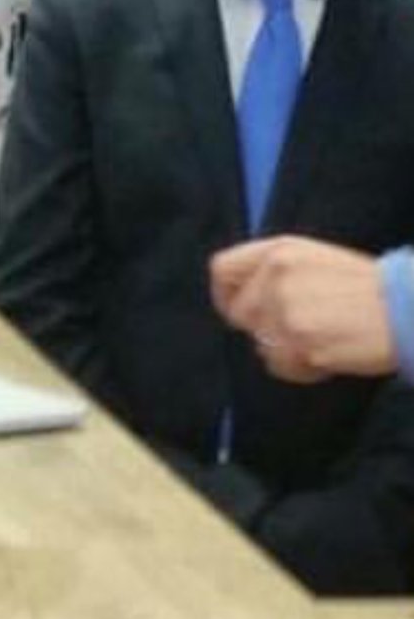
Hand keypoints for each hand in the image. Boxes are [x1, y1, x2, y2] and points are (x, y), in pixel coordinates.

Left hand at [210, 235, 396, 381]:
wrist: (402, 309)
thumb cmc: (364, 287)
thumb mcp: (313, 258)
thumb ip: (273, 271)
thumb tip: (242, 296)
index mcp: (279, 251)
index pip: (222, 269)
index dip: (224, 294)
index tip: (235, 309)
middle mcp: (275, 276)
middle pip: (238, 314)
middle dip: (262, 328)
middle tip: (296, 329)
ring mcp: (285, 311)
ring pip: (259, 344)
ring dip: (284, 349)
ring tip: (319, 339)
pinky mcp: (298, 343)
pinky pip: (278, 366)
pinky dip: (298, 367)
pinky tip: (325, 353)